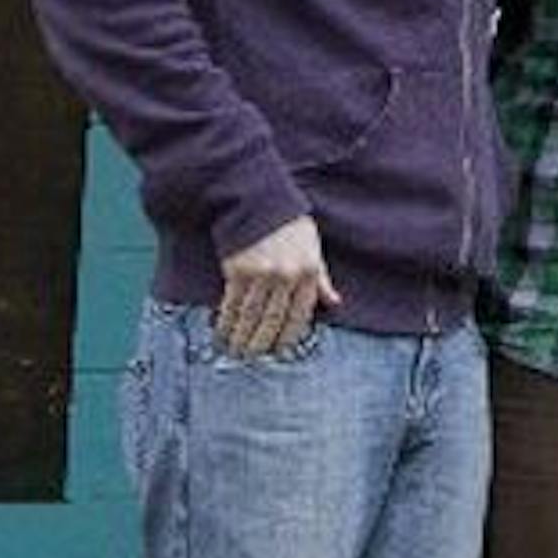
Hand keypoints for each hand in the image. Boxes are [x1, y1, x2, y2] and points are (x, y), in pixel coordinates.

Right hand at [215, 216, 338, 355]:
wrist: (257, 200)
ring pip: (251, 317)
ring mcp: (261, 274)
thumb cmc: (289, 224)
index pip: (300, 315)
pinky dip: (226, 323)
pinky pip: (232, 305)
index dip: (289, 336)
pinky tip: (222, 334)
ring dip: (242, 338)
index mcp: (308, 271)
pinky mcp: (237, 270)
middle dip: (263, 343)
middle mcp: (286, 276)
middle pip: (274, 321)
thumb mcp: (313, 247)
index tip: (280, 350)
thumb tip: (335, 303)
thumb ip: (322, 278)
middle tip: (254, 356)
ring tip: (237, 352)